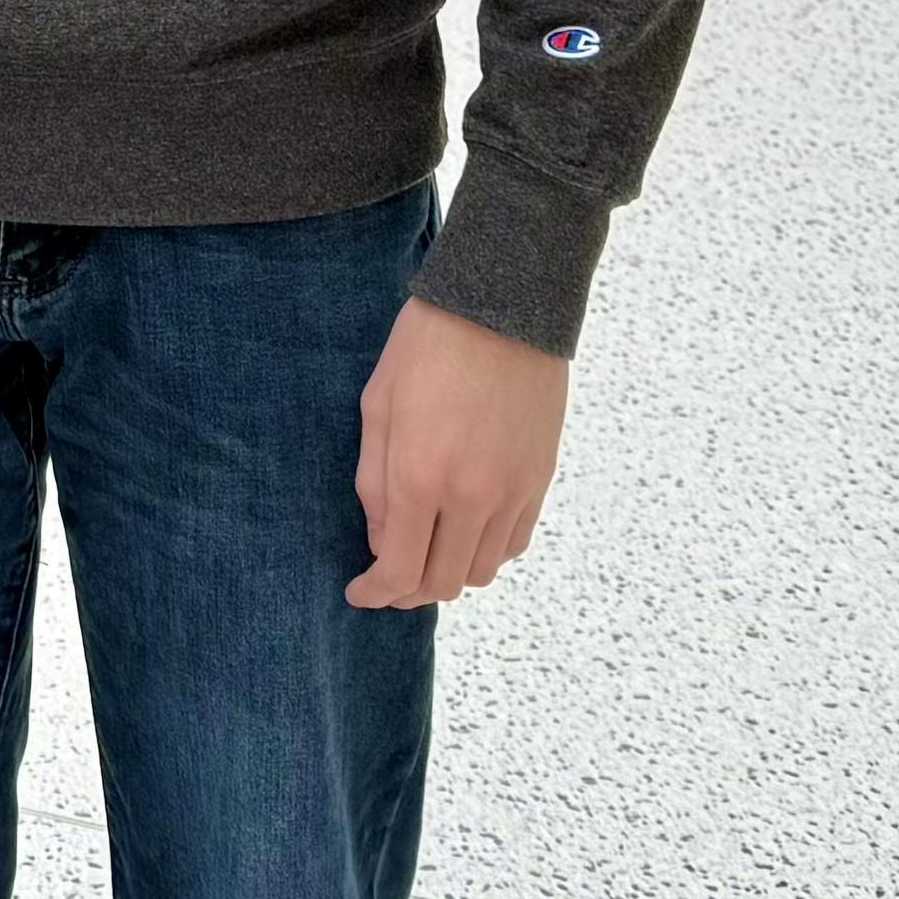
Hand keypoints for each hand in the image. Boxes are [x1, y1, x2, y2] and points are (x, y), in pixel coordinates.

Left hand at [351, 295, 565, 608]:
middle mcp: (470, 496)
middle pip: (442, 582)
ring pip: (482, 571)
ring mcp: (512, 491)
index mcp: (419, 476)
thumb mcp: (378, 405)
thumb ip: (374, 483)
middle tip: (387, 578)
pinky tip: (465, 531)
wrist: (503, 304)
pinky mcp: (539, 480)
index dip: (375, 593)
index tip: (359, 593)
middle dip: (408, 591)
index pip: (398, 570)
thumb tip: (380, 542)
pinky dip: (487, 551)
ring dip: (449, 573)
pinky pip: (514, 543)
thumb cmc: (427, 345)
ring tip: (426, 551)